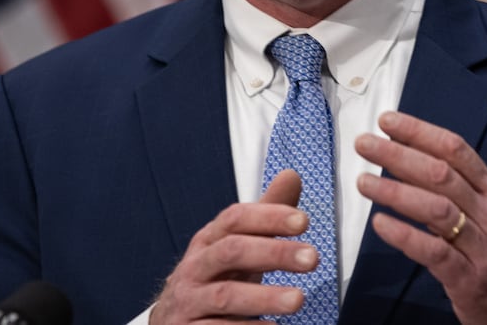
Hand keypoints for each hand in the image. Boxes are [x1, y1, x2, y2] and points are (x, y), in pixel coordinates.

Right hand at [150, 169, 318, 323]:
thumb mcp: (237, 247)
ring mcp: (189, 301)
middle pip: (232, 252)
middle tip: (312, 258)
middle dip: (274, 253)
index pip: (235, 218)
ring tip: (299, 299)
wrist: (173, 323)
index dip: (269, 216)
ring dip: (264, 297)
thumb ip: (265, 217)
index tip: (304, 221)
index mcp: (208, 240)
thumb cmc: (215, 279)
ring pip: (225, 295)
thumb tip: (291, 175)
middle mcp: (195, 267)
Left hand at [355, 111, 486, 324]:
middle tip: (365, 144)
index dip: (420, 133)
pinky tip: (381, 224)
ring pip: (436, 209)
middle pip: (440, 174)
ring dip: (396, 191)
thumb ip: (459, 193)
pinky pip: (434, 252)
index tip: (388, 122)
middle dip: (398, 155)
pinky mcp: (470, 279)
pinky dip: (405, 236)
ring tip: (364, 182)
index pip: (456, 151)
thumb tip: (411, 165)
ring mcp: (481, 247)